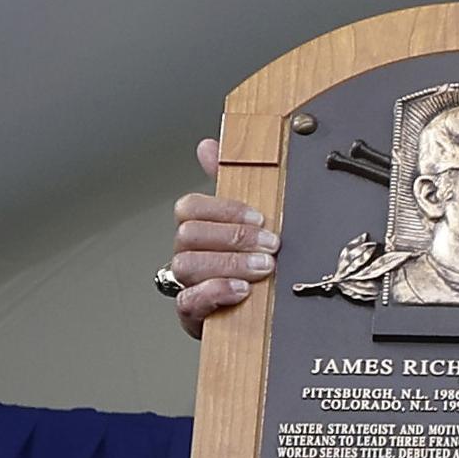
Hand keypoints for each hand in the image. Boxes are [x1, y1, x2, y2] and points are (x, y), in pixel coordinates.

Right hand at [170, 139, 275, 337]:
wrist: (256, 312)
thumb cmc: (248, 262)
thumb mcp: (247, 220)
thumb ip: (229, 182)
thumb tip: (208, 145)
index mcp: (199, 229)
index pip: (190, 208)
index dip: (224, 210)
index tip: (260, 218)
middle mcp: (188, 253)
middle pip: (188, 234)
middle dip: (233, 238)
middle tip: (271, 245)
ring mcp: (188, 282)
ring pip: (187, 264)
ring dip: (229, 264)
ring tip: (263, 268)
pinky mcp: (193, 312)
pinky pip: (189, 300)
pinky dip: (215, 292)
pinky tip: (240, 291)